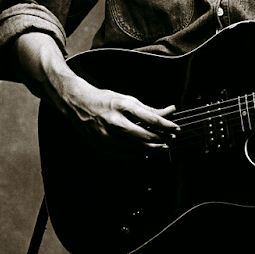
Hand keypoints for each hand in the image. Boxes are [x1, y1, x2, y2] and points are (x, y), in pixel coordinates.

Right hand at [57, 73, 178, 153]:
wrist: (78, 103)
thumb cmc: (105, 99)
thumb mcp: (128, 99)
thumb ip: (149, 109)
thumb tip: (170, 112)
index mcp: (123, 105)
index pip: (151, 119)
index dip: (167, 125)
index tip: (176, 128)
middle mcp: (115, 121)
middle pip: (145, 136)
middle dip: (161, 139)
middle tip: (171, 138)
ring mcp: (107, 135)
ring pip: (136, 148)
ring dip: (152, 149)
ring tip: (161, 146)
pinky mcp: (101, 144)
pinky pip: (124, 154)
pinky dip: (137, 154)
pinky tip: (144, 151)